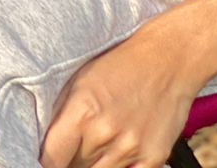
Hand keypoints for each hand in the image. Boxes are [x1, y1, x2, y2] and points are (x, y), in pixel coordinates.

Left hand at [39, 29, 202, 167]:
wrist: (168, 59)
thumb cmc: (120, 66)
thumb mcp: (79, 81)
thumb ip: (62, 116)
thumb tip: (49, 146)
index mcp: (82, 111)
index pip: (53, 158)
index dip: (49, 162)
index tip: (50, 159)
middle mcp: (105, 132)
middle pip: (76, 167)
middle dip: (73, 158)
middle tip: (79, 141)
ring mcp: (131, 147)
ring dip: (96, 163)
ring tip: (100, 141)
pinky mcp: (154, 157)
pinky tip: (118, 152)